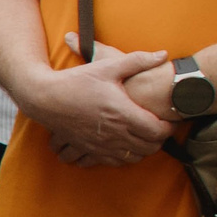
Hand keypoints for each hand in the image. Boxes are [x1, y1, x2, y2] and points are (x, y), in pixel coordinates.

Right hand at [34, 38, 174, 166]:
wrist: (44, 97)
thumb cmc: (76, 80)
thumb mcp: (107, 66)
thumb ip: (137, 60)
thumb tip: (163, 54)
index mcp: (123, 113)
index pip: (159, 131)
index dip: (170, 127)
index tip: (171, 119)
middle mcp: (114, 133)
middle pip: (150, 147)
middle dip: (160, 139)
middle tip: (161, 126)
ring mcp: (102, 144)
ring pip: (135, 157)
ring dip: (144, 149)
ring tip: (144, 135)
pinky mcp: (90, 149)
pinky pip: (116, 162)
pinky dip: (126, 156)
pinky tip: (126, 144)